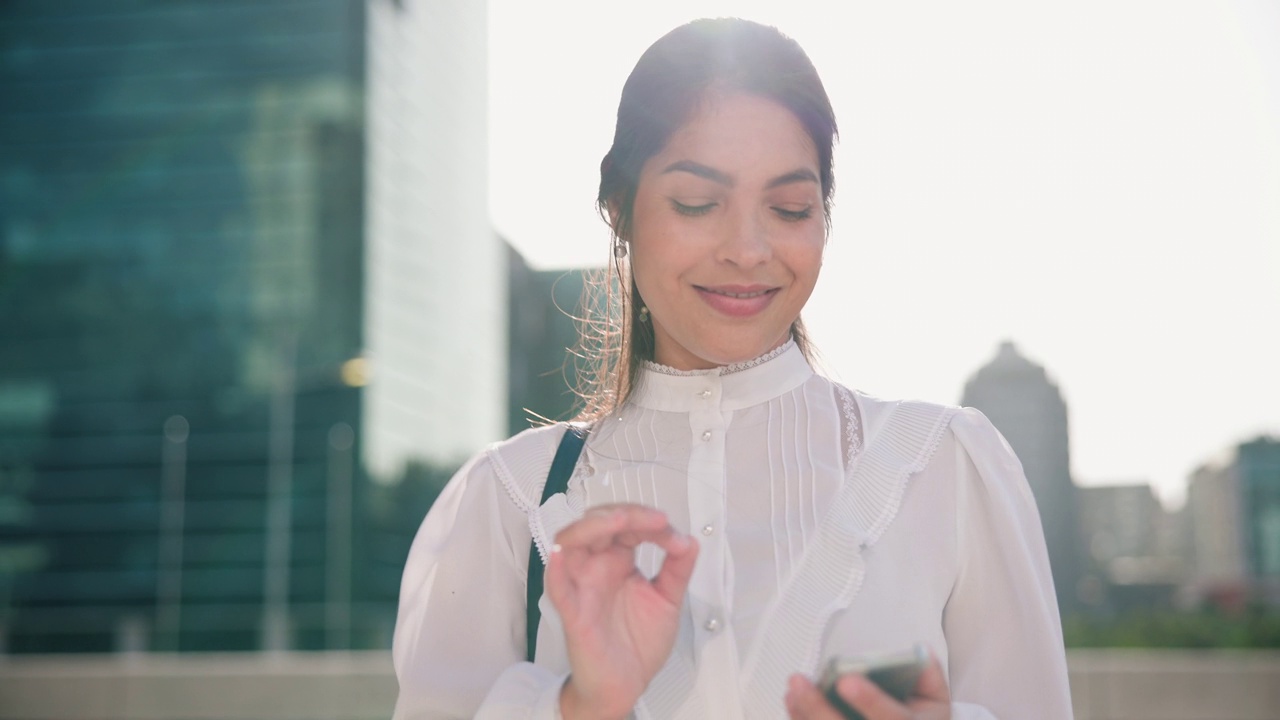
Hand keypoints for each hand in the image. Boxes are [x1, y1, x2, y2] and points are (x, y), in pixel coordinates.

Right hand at [546, 503, 699, 719]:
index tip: (673, 534)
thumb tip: (688, 539)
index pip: (627, 526)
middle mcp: (597, 568)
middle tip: (653, 520)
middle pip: (598, 524)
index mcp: (618, 561)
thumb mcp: (667, 600)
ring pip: (571, 544)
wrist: (626, 685)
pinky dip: (556, 571)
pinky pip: (558, 589)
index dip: (649, 521)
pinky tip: (561, 556)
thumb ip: (678, 570)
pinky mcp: (574, 614)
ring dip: (592, 527)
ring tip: (618, 522)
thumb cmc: (638, 643)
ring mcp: (583, 588)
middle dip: (625, 514)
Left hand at [784, 651, 950, 719]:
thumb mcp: (936, 698)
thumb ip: (928, 674)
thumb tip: (919, 652)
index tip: (846, 680)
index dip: (870, 700)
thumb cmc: (921, 718)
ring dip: (805, 715)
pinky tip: (793, 703)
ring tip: (792, 690)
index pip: (892, 718)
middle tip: (799, 683)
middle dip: (819, 710)